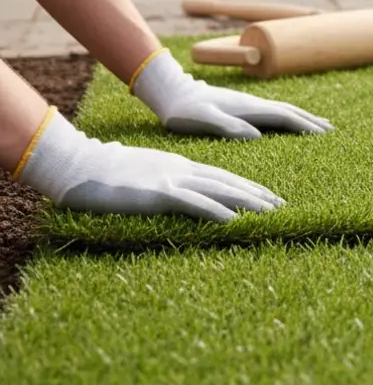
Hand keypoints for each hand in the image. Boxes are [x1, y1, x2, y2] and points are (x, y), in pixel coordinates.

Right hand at [16, 108, 283, 221]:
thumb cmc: (105, 172)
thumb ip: (160, 181)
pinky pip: (194, 203)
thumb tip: (168, 191)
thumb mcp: (142, 174)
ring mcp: (170, 179)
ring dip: (247, 202)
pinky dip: (216, 211)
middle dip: (256, 194)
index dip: (246, 186)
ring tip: (271, 212)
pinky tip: (234, 220)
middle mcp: (181, 170)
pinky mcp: (158, 193)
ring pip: (219, 191)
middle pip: (227, 182)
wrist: (80, 164)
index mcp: (178, 166)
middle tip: (281, 206)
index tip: (267, 196)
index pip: (220, 177)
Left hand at [131, 50, 332, 139]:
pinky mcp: (242, 106)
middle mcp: (252, 104)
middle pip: (289, 111)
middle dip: (311, 120)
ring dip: (303, 117)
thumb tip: (256, 137)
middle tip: (332, 130)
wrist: (170, 91)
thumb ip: (228, 127)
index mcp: (247, 109)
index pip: (283, 117)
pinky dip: (287, 116)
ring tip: (319, 124)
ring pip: (282, 109)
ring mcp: (248, 103)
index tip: (324, 135)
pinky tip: (287, 121)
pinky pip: (272, 112)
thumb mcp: (202, 120)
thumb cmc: (182, 110)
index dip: (305, 126)